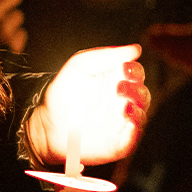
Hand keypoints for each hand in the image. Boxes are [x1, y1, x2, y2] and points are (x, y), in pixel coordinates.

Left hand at [27, 44, 148, 166]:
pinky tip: (127, 116)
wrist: (47, 122)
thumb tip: (135, 49)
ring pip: (143, 114)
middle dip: (137, 89)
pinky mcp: (120, 142)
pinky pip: (135, 135)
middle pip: (143, 93)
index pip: (137, 73)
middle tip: (120, 86)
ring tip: (124, 103)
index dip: (135, 70)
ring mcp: (122, 122)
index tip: (126, 69)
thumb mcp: (81, 64)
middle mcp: (122, 101)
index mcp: (116, 80)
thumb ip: (106, 55)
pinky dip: (136, 126)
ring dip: (137, 107)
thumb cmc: (63, 92)